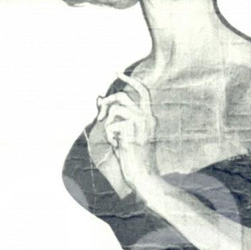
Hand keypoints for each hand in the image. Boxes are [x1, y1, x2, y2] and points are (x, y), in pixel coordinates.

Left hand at [95, 73, 158, 193]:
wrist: (144, 177)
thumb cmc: (135, 159)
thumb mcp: (126, 135)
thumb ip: (117, 118)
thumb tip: (100, 99)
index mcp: (150, 118)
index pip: (143, 91)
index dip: (129, 80)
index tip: (116, 72)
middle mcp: (148, 118)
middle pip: (123, 96)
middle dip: (107, 102)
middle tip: (100, 115)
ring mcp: (141, 124)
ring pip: (116, 109)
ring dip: (109, 124)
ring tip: (114, 139)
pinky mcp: (132, 131)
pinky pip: (112, 126)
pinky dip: (110, 136)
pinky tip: (118, 147)